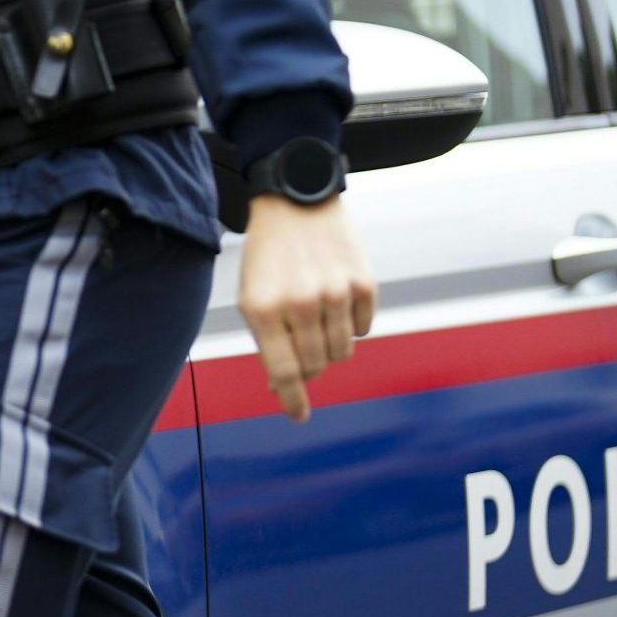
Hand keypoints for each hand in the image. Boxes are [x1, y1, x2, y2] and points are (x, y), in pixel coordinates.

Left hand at [238, 194, 377, 421]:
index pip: (284, 373)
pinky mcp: (364, 282)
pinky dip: (352, 323)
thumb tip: (283, 387)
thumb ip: (268, 343)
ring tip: (318, 315)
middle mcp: (300, 303)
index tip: (300, 417)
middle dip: (309, 363)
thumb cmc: (269, 255)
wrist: (297, 199)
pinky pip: (363, 328)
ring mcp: (335, 292)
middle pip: (316, 366)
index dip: (293, 400)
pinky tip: (338, 298)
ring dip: (331, 344)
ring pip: (342, 352)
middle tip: (303, 338)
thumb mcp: (253, 297)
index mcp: (263, 310)